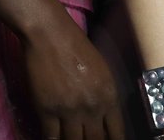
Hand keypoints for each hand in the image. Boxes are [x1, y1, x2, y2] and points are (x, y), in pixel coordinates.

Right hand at [22, 12, 124, 139]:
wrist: (49, 33)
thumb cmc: (76, 46)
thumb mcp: (103, 72)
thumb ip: (105, 98)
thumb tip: (101, 119)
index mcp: (109, 99)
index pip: (117, 135)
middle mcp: (92, 109)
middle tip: (85, 139)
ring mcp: (69, 111)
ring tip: (69, 137)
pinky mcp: (46, 109)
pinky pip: (51, 136)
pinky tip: (52, 139)